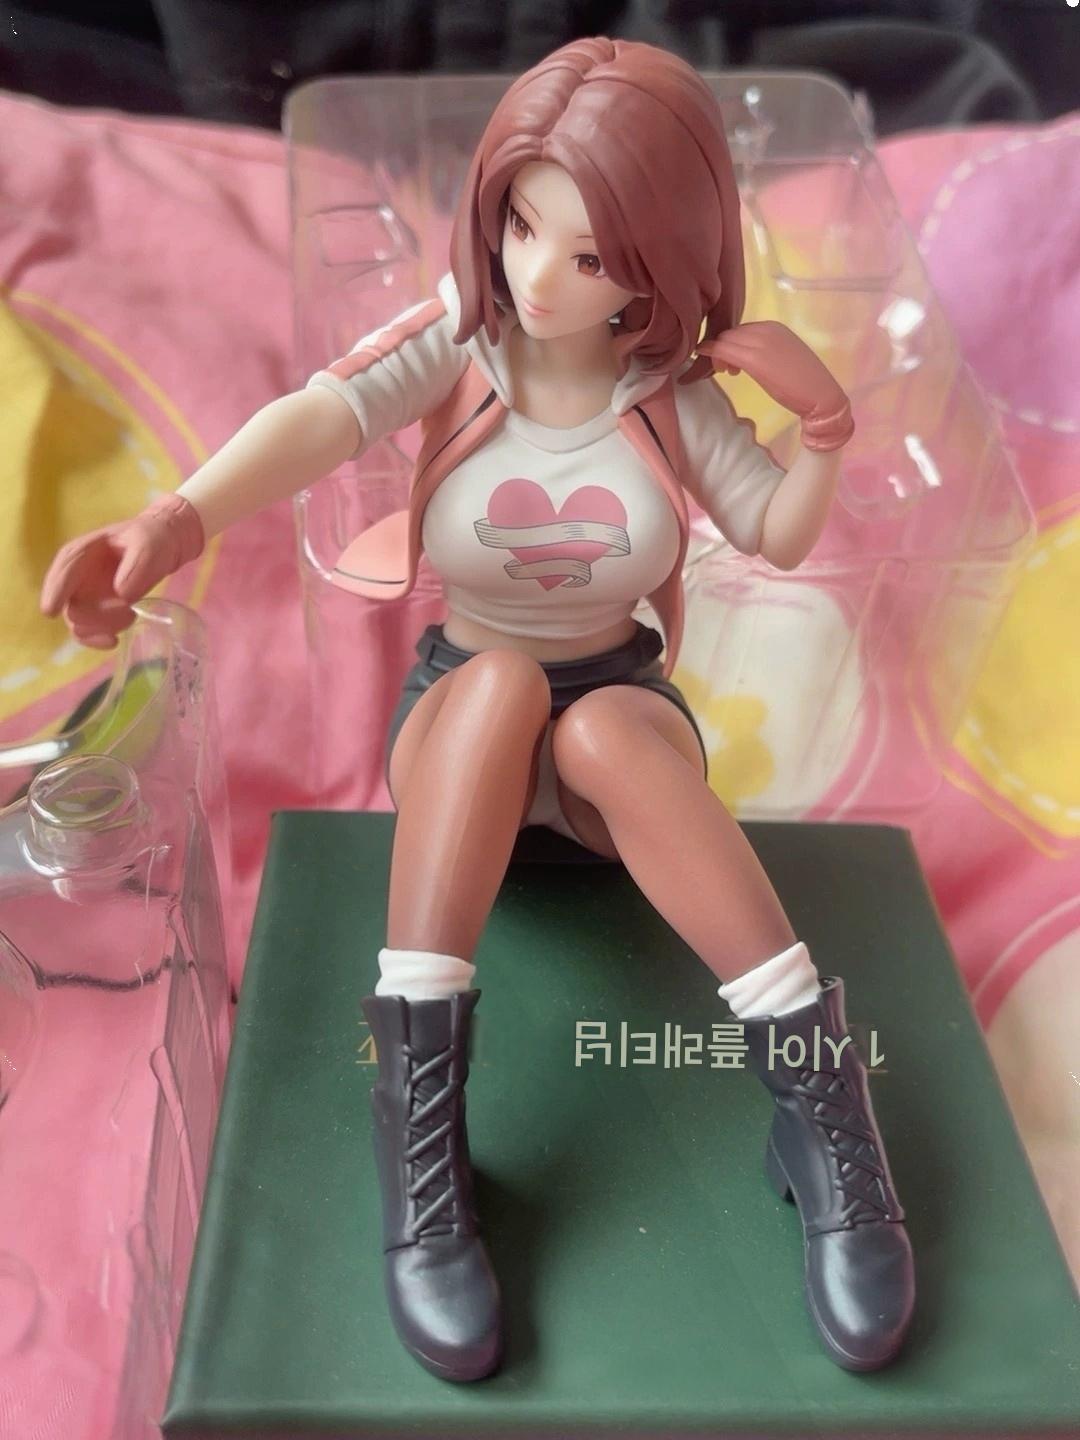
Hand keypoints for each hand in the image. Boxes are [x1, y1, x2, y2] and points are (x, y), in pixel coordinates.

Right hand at [39, 494, 204, 648]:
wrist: (163, 546)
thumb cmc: (152, 539)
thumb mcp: (149, 543)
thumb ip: (137, 564)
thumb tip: (122, 594)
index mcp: (81, 553)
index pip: (63, 571)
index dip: (55, 591)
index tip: (52, 611)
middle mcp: (75, 577)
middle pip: (73, 608)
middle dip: (100, 616)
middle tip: (129, 610)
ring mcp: (83, 596)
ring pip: (79, 624)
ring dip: (104, 628)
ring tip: (131, 615)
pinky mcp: (94, 612)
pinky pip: (85, 633)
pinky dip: (97, 640)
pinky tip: (114, 640)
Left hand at [699, 321, 853, 452]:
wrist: (821, 395)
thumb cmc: (804, 382)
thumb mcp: (782, 357)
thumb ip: (765, 351)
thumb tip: (746, 357)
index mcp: (774, 327)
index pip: (742, 330)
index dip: (732, 345)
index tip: (733, 363)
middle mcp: (766, 329)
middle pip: (731, 333)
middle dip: (722, 349)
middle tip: (726, 370)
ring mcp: (760, 342)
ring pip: (725, 340)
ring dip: (718, 354)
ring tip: (727, 372)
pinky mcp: (754, 359)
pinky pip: (724, 350)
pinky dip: (712, 354)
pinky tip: (713, 365)